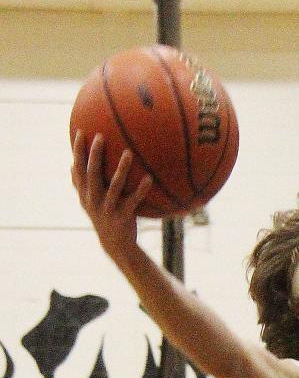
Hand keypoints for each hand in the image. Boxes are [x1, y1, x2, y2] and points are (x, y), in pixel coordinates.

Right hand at [71, 131, 152, 262]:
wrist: (115, 245)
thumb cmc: (104, 217)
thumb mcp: (89, 202)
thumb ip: (81, 185)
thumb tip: (71, 164)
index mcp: (85, 194)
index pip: (78, 168)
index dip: (77, 151)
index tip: (80, 131)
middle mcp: (93, 201)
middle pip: (92, 174)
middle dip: (94, 155)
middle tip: (100, 136)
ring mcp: (108, 209)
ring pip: (114, 186)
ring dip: (121, 169)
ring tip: (128, 153)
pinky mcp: (123, 217)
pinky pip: (133, 201)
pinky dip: (141, 189)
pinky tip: (149, 178)